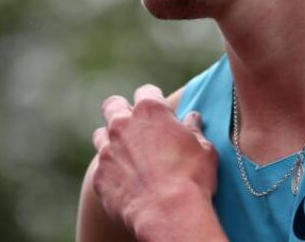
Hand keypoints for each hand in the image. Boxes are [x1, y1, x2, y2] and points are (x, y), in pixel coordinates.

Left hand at [91, 84, 217, 236]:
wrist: (170, 213)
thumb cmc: (192, 177)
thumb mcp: (203, 148)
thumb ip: (194, 130)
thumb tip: (192, 119)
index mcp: (150, 111)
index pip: (146, 92)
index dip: (154, 100)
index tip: (160, 112)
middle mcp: (122, 125)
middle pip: (113, 105)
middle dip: (122, 111)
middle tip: (135, 126)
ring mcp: (107, 150)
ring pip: (101, 135)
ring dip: (112, 140)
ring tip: (128, 155)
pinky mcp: (100, 176)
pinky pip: (102, 167)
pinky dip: (112, 170)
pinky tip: (126, 181)